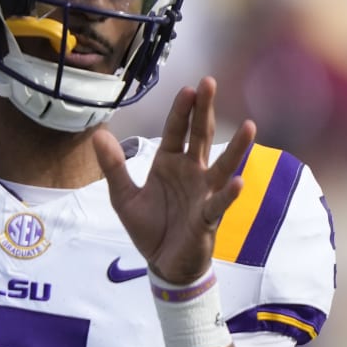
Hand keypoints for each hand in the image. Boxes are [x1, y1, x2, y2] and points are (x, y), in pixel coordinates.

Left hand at [93, 77, 254, 283]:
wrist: (163, 263)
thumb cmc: (150, 227)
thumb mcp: (124, 197)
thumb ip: (114, 167)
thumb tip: (98, 135)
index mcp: (169, 163)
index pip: (175, 131)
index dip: (181, 110)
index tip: (188, 88)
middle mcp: (191, 172)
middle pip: (200, 136)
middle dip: (205, 111)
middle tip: (210, 83)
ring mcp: (203, 193)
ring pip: (221, 166)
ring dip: (235, 148)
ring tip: (248, 126)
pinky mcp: (208, 218)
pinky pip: (219, 204)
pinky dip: (228, 194)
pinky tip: (237, 181)